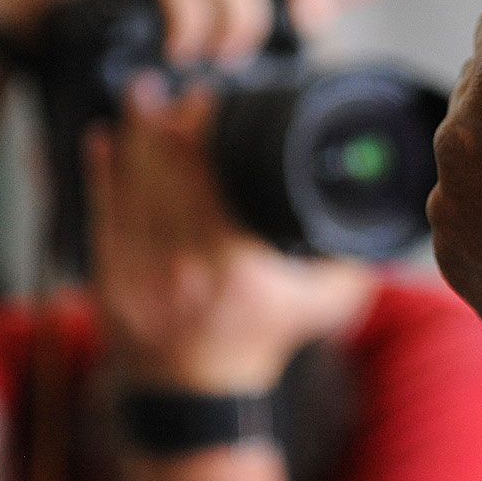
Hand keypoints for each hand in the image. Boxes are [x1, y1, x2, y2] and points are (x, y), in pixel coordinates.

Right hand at [0, 0, 335, 60]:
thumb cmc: (101, 7)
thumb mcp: (169, 5)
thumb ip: (214, 11)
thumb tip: (260, 58)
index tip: (315, 23)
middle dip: (259, 14)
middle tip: (236, 57)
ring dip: (222, 25)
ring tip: (199, 57)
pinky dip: (186, 20)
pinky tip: (175, 48)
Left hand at [86, 79, 371, 393]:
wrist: (196, 396)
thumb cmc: (260, 343)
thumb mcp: (322, 308)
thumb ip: (350, 263)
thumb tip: (380, 217)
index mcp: (234, 265)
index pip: (211, 174)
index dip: (202, 127)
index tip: (208, 98)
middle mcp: (184, 265)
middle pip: (167, 169)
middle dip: (166, 120)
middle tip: (173, 85)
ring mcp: (140, 271)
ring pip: (132, 185)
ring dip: (135, 135)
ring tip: (142, 95)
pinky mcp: (109, 277)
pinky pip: (101, 212)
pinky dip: (101, 173)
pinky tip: (102, 138)